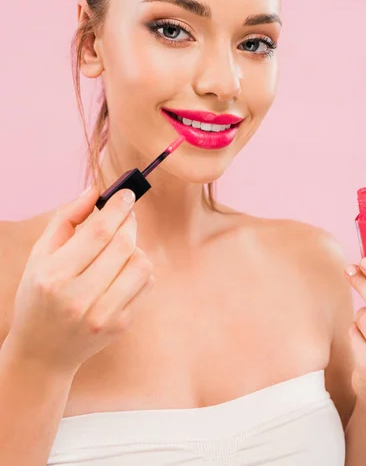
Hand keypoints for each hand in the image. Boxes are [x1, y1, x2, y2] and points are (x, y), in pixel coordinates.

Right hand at [4, 186, 154, 376]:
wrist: (43, 352)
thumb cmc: (39, 295)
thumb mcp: (41, 255)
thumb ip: (67, 218)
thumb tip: (96, 191)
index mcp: (54, 276)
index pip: (98, 232)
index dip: (118, 208)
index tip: (127, 194)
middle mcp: (79, 298)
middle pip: (123, 245)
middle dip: (129, 222)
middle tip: (125, 215)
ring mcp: (103, 315)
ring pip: (141, 264)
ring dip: (135, 247)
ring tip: (119, 248)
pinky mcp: (121, 325)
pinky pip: (147, 284)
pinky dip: (139, 269)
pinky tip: (122, 270)